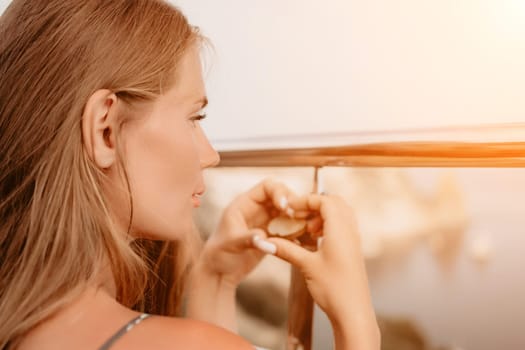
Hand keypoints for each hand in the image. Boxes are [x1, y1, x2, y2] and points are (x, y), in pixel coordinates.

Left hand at [197, 178, 296, 287]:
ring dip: (299, 218)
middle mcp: (258, 209)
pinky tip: (306, 239)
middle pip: (283, 196)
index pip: (267, 187)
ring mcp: (267, 222)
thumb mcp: (230, 244)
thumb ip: (247, 238)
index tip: (286, 207)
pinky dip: (299, 232)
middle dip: (294, 204)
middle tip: (301, 218)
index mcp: (245, 204)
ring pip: (289, 212)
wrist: (220, 274)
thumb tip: (263, 237)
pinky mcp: (273, 235)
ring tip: (308, 228)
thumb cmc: (218, 256)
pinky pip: (290, 228)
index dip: (279, 192)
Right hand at [257, 194, 379, 348]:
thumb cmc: (334, 289)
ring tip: (305, 228)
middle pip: (334, 203)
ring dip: (321, 215)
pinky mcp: (353, 250)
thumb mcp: (306, 266)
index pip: (325, 200)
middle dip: (314, 204)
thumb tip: (265, 241)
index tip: (289, 208)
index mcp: (340, 230)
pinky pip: (342, 227)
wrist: (353, 313)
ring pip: (340, 214)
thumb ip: (286, 249)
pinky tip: (315, 239)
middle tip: (297, 214)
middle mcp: (350, 231)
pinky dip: (328, 225)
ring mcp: (353, 240)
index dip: (306, 200)